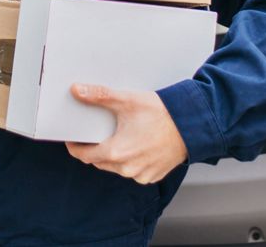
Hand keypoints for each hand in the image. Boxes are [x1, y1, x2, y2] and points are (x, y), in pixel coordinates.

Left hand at [65, 83, 187, 183]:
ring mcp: (141, 175)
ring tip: (119, 136)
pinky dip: (130, 161)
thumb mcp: (127, 100)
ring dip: (113, 156)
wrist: (191, 125)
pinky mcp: (153, 176)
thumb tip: (77, 90)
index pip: (84, 156)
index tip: (73, 139)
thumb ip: (99, 96)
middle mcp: (127, 169)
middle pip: (99, 162)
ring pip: (116, 168)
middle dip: (95, 149)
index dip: (75, 147)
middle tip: (97, 133)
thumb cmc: (161, 113)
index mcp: (116, 152)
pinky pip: (133, 171)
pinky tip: (136, 146)